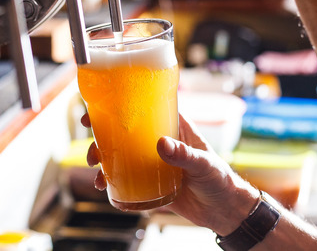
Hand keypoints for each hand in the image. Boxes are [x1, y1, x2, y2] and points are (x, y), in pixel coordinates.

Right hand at [82, 113, 258, 235]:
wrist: (225, 211)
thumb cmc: (220, 180)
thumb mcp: (204, 164)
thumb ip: (184, 154)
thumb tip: (161, 144)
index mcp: (172, 127)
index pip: (143, 109)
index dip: (118, 105)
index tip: (97, 109)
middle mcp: (158, 141)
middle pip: (123, 133)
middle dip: (102, 139)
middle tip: (91, 151)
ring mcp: (152, 163)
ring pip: (120, 156)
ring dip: (104, 162)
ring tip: (96, 175)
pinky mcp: (150, 183)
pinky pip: (126, 179)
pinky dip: (112, 183)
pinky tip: (105, 189)